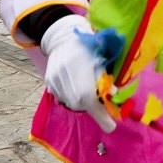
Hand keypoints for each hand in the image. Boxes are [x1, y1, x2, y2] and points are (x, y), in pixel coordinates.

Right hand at [40, 15, 115, 132]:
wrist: (63, 36)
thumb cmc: (87, 47)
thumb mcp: (101, 61)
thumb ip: (106, 80)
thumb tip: (113, 95)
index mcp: (81, 81)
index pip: (93, 106)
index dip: (103, 118)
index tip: (112, 126)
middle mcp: (66, 86)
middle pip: (82, 106)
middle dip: (94, 107)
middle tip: (102, 103)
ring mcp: (56, 85)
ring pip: (71, 102)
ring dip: (82, 100)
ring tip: (86, 87)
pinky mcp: (49, 83)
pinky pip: (62, 96)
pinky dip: (71, 94)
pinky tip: (75, 82)